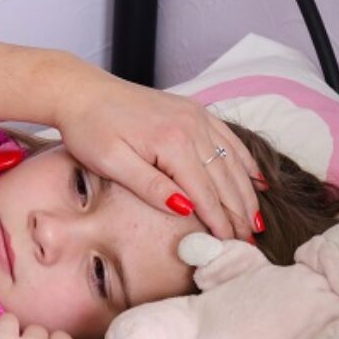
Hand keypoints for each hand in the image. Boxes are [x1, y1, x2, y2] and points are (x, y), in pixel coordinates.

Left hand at [51, 59, 261, 239]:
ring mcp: (195, 115)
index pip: (204, 192)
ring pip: (232, 160)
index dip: (219, 222)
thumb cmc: (89, 128)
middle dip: (239, 214)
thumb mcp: (112, 163)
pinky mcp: (193, 110)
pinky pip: (228, 139)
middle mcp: (191, 125)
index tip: (229, 247)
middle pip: (224, 179)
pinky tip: (257, 180)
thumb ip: (150, 187)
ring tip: (256, 223)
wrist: (81, 91)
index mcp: (171, 141)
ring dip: (246, 192)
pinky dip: (245, 161)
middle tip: (248, 245)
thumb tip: (185, 210)